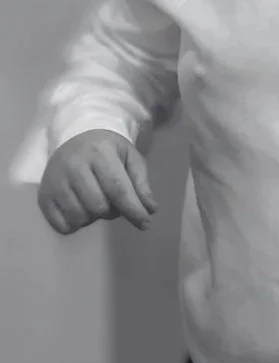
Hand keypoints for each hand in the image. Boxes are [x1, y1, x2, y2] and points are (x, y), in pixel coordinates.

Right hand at [38, 130, 156, 234]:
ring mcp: (55, 181)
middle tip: (113, 199)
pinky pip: (62, 225)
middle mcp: (73, 166)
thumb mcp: (131, 158)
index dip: (133, 209)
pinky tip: (81, 208)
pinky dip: (76, 224)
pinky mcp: (43, 195)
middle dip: (112, 211)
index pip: (117, 188)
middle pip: (99, 207)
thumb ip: (141, 184)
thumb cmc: (109, 149)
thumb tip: (150, 211)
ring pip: (80, 218)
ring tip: (96, 200)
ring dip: (94, 217)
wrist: (76, 136)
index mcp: (99, 153)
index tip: (146, 224)